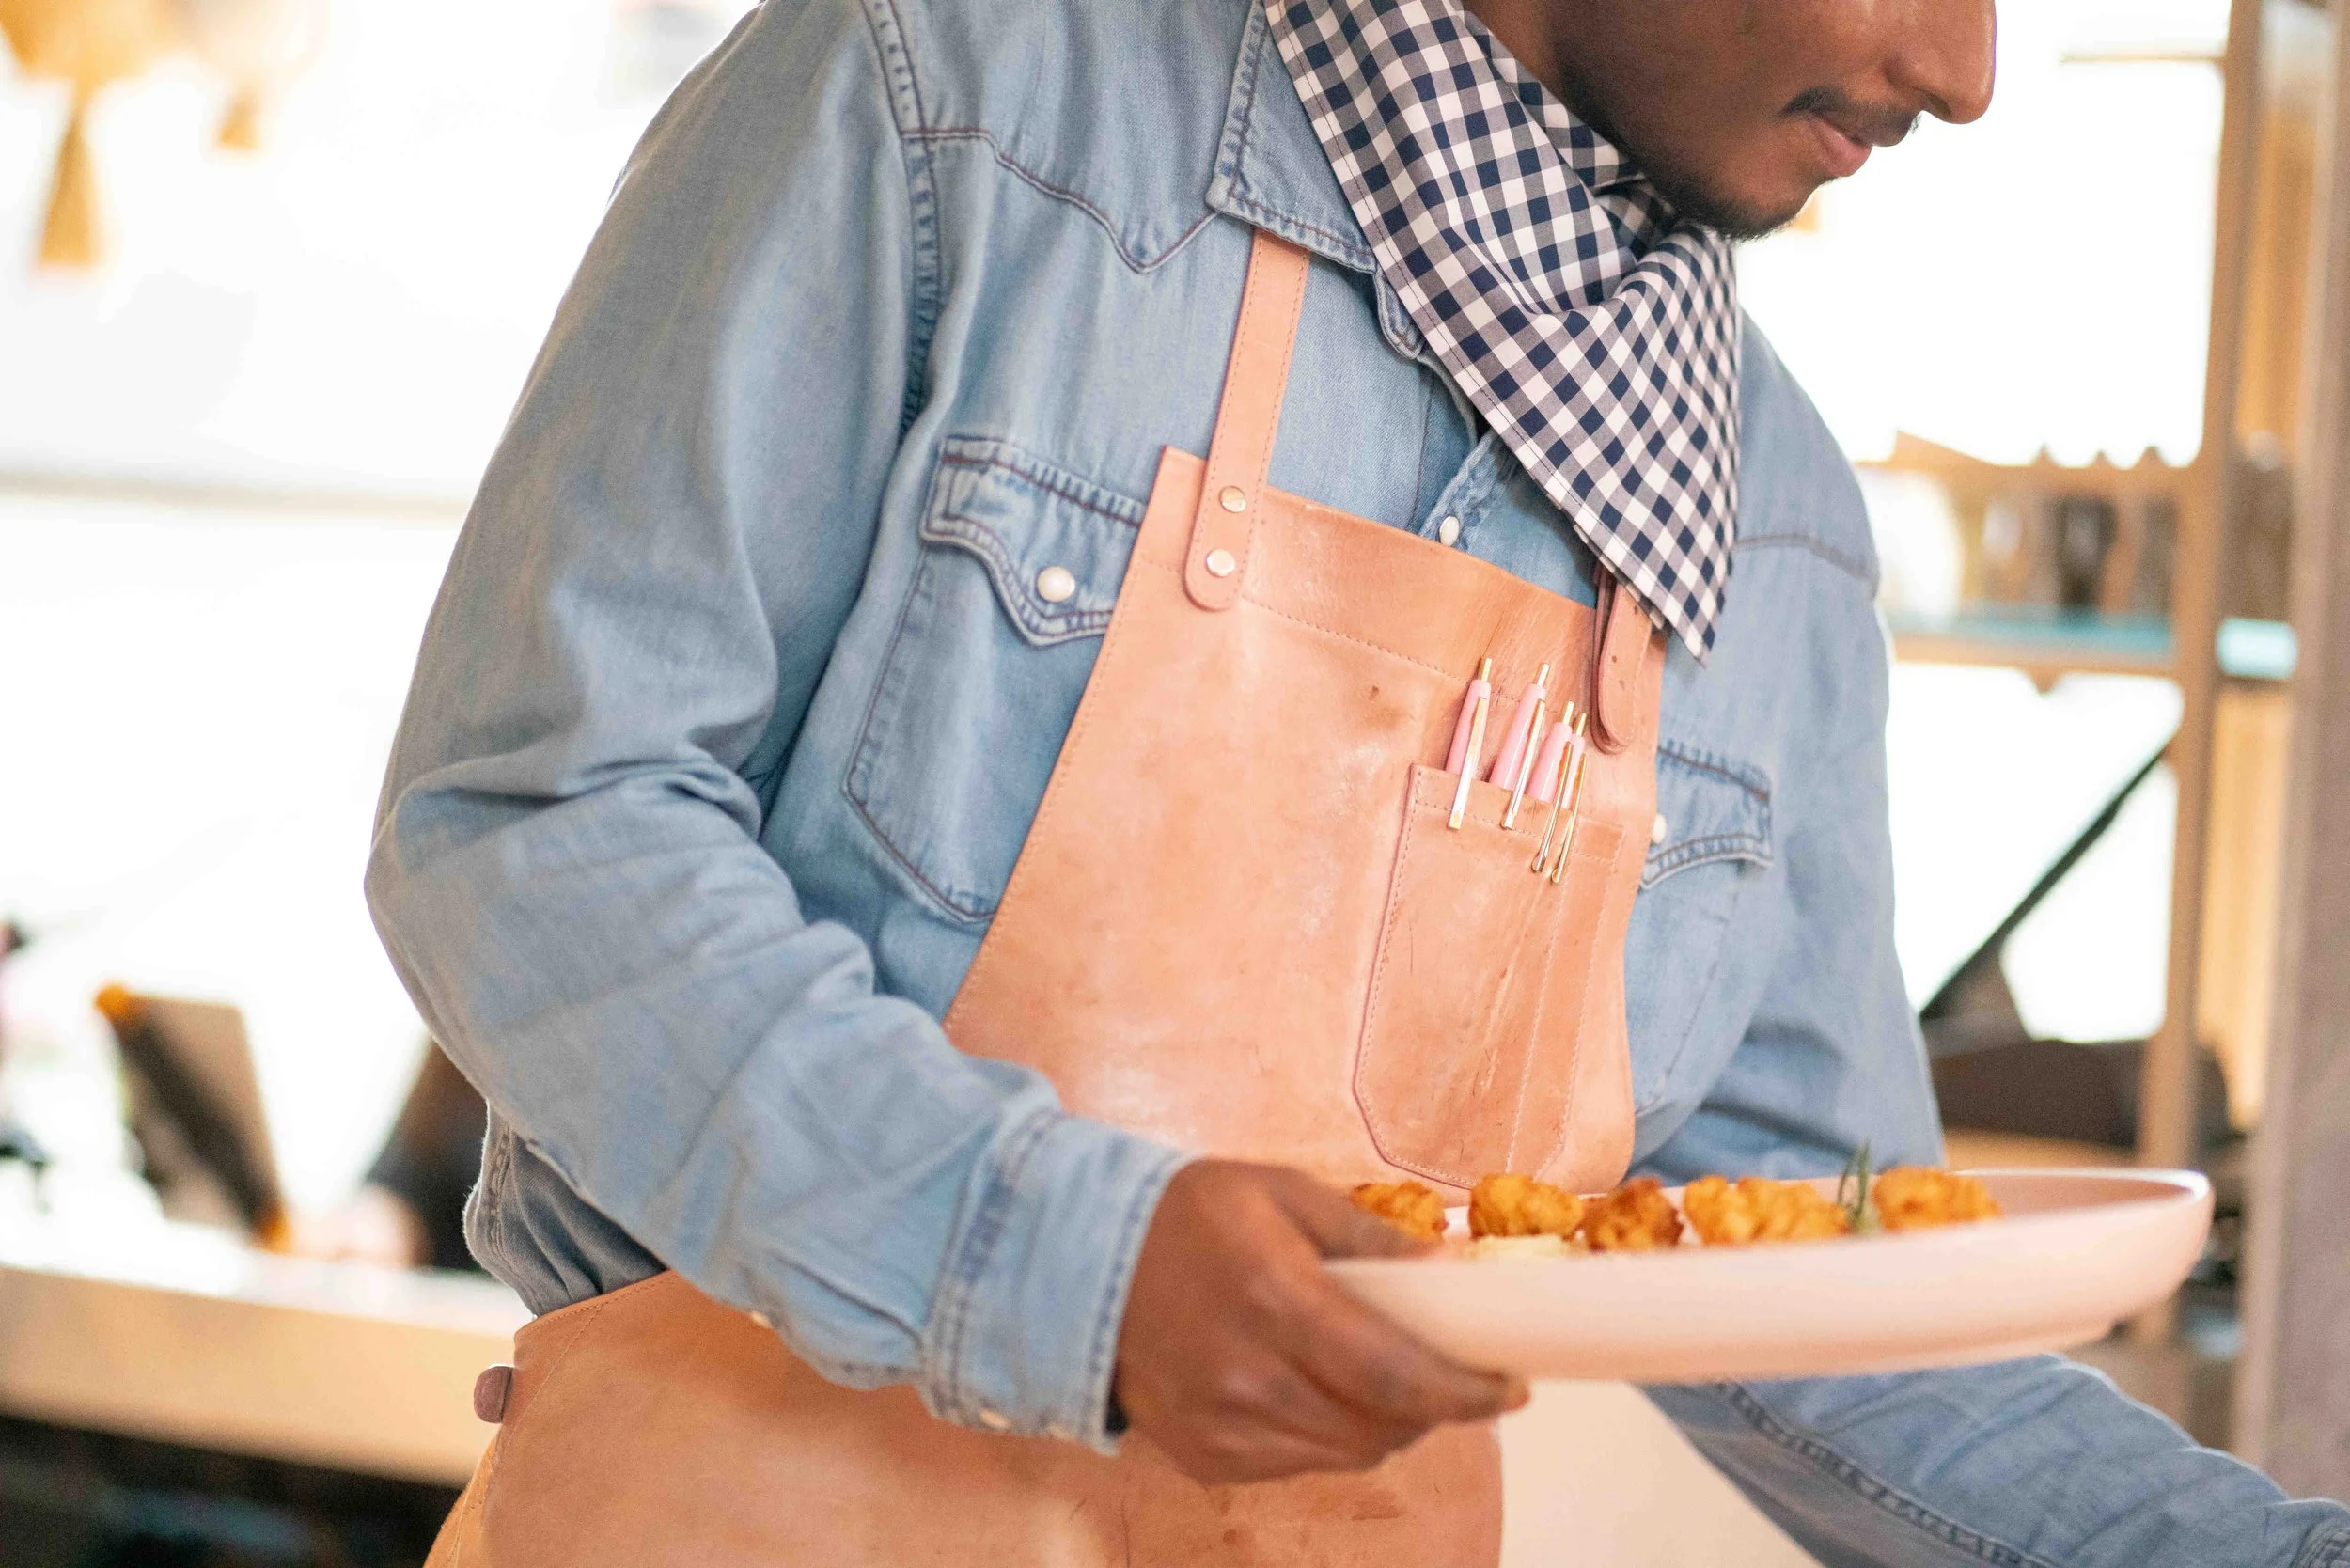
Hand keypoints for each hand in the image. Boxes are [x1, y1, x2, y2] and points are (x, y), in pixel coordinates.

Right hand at [1112, 1160, 1527, 1484]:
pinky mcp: (1204, 1458)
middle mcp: (1251, 1378)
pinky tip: (1323, 1393)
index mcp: (1277, 1301)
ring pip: (1346, 1455)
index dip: (1465, 1392)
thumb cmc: (1190, 1214)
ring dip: (1387, 1426)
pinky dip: (1331, 1437)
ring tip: (1393, 1383)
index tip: (1511, 1387)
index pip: (1396, 1375)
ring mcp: (1223, 1428)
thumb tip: (1448, 1272)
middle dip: (1435, 1409)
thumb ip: (1367, 1234)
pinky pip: (1298, 1464)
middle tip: (1456, 1377)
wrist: (1077, 1260)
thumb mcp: (1282, 1191)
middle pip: (1381, 1428)